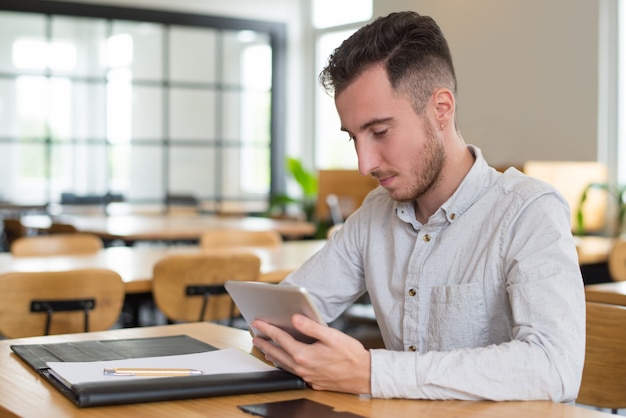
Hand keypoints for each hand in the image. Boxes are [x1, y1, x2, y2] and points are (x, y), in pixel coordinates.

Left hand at [252, 314, 370, 394]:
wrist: (365, 375)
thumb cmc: (351, 355)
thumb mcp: (331, 336)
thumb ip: (311, 327)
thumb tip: (294, 319)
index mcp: (304, 355)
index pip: (280, 339)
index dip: (267, 329)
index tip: (258, 323)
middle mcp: (303, 368)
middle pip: (277, 354)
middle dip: (265, 343)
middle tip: (255, 336)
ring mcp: (307, 376)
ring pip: (283, 365)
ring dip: (272, 355)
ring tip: (264, 348)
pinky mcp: (313, 382)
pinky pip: (292, 372)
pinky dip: (284, 364)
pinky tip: (284, 361)